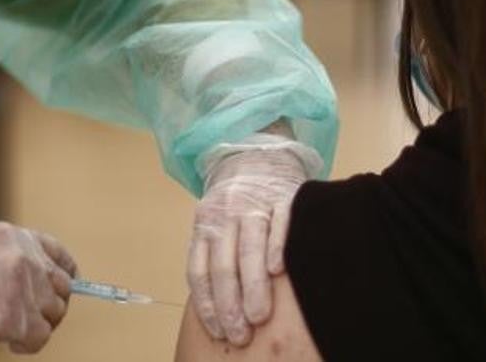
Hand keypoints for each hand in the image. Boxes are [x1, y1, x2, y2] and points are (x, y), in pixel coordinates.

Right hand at [0, 222, 77, 355]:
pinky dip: (28, 345)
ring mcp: (23, 288)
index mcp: (13, 237)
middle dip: (49, 306)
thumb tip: (19, 285)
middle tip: (30, 320)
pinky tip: (10, 344)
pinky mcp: (15, 318)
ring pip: (53, 313)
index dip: (63, 275)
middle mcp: (25, 258)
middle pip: (61, 287)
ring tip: (13, 332)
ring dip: (38, 326)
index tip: (61, 289)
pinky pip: (40, 337)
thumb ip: (2, 261)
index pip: (57, 254)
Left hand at [187, 147, 310, 346]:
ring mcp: (255, 204)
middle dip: (230, 303)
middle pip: (224, 265)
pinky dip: (277, 246)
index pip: (200, 270)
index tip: (218, 330)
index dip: (208, 303)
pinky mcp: (285, 196)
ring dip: (253, 286)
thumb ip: (212, 254)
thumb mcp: (214, 221)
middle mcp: (226, 214)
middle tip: (239, 333)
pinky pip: (280, 222)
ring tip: (258, 317)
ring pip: (250, 248)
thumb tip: (216, 306)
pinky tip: (278, 271)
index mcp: (205, 223)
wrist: (258, 152)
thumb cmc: (237, 200)